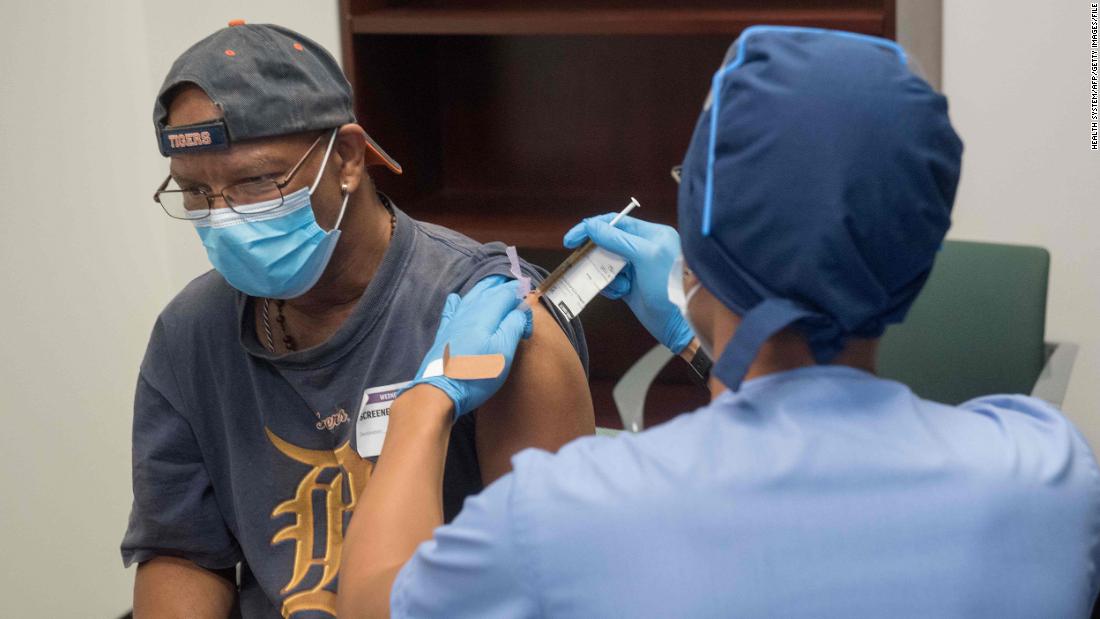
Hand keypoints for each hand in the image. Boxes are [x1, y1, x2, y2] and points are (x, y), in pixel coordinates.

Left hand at [407, 276, 533, 417]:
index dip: (520, 296)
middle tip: (514, 287)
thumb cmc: (476, 373)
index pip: (507, 294)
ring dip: (484, 289)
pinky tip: (456, 299)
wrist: (440, 390)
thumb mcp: (504, 351)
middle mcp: (469, 312)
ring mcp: (454, 321)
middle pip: (487, 290)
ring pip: (471, 296)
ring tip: (492, 286)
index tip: (529, 305)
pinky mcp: (444, 333)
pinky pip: (451, 309)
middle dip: (502, 287)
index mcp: (486, 313)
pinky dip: (457, 302)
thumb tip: (520, 309)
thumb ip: (514, 325)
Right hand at [563, 214, 693, 352]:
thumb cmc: (669, 286)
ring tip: (619, 286)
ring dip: (604, 274)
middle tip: (584, 263)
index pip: (615, 222)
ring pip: (605, 263)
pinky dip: (610, 287)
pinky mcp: (630, 285)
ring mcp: (636, 267)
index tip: (571, 239)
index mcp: (651, 234)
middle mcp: (643, 248)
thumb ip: (617, 239)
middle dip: (596, 255)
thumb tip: (591, 226)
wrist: (679, 323)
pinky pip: (608, 280)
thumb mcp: (645, 256)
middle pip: (607, 243)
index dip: (591, 228)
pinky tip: (622, 294)